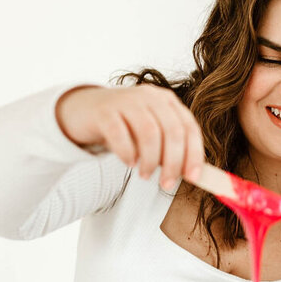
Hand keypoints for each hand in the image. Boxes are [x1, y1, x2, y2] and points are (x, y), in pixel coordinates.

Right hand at [55, 84, 205, 190]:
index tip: (193, 178)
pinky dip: (127, 152)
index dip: (194, 154)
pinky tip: (129, 163)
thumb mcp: (151, 134)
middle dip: (173, 162)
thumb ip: (171, 149)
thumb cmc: (125, 126)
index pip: (189, 127)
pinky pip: (120, 134)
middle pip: (172, 131)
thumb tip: (193, 175)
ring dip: (150, 160)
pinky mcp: (105, 111)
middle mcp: (150, 97)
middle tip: (167, 184)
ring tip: (145, 175)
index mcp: (167, 101)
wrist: (86, 110)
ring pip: (149, 133)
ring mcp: (127, 101)